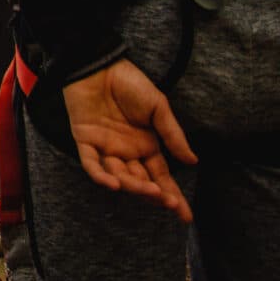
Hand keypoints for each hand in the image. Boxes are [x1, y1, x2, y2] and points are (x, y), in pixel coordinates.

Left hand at [62, 58, 197, 222]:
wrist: (100, 64)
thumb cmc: (130, 83)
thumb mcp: (158, 107)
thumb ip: (173, 135)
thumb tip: (193, 161)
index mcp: (146, 146)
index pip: (161, 177)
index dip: (172, 196)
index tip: (186, 216)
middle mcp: (127, 152)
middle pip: (141, 181)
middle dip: (155, 194)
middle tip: (168, 202)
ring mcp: (106, 148)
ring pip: (120, 176)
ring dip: (134, 186)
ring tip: (151, 191)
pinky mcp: (86, 140)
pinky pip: (92, 164)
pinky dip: (101, 175)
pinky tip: (115, 184)